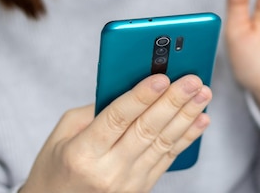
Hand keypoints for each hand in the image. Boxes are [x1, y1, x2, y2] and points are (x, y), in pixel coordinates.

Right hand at [20, 74, 211, 192]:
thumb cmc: (57, 167)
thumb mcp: (62, 134)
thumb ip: (95, 110)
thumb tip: (133, 87)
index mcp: (82, 153)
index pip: (117, 118)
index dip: (141, 96)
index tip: (161, 77)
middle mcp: (108, 171)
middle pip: (146, 129)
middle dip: (173, 101)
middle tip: (193, 79)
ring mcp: (128, 183)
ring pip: (163, 143)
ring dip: (187, 116)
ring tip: (203, 94)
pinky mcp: (142, 189)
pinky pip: (168, 158)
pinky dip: (187, 137)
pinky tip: (200, 119)